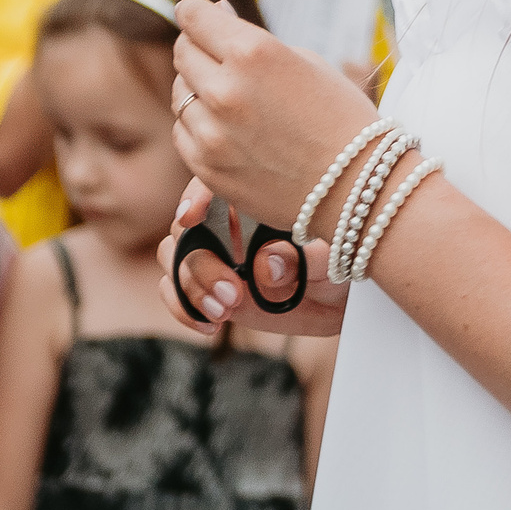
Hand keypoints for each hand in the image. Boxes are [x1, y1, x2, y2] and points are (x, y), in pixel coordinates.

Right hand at [160, 177, 351, 337]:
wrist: (336, 298)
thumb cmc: (336, 262)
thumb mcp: (328, 259)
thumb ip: (298, 260)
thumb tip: (266, 265)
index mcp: (250, 198)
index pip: (211, 184)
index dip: (194, 196)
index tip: (190, 217)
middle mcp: (224, 223)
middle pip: (185, 230)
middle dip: (201, 265)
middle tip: (232, 294)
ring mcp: (212, 254)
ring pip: (174, 259)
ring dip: (192, 289)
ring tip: (225, 311)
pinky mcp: (207, 287)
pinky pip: (175, 292)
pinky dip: (185, 309)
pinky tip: (211, 325)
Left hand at [168, 0, 381, 245]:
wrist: (357, 186)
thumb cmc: (340, 116)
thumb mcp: (304, 61)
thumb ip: (253, 41)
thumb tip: (216, 16)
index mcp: (253, 52)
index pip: (194, 17)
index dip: (196, 13)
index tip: (197, 15)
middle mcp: (225, 89)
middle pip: (183, 53)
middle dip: (197, 48)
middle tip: (217, 55)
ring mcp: (212, 133)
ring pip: (181, 95)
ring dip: (198, 89)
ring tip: (232, 98)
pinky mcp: (207, 168)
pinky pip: (183, 133)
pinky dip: (198, 126)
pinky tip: (228, 127)